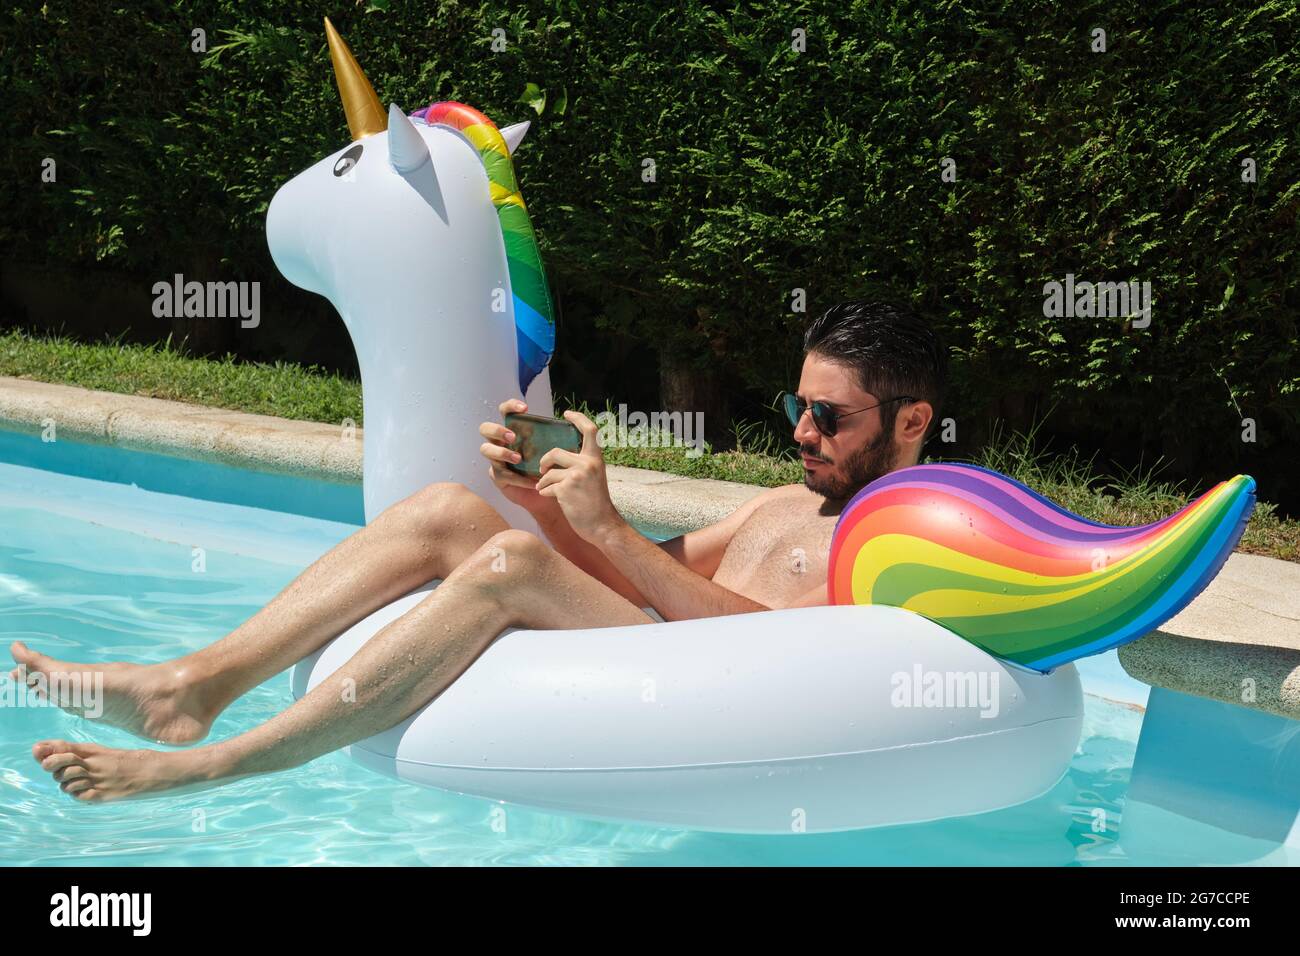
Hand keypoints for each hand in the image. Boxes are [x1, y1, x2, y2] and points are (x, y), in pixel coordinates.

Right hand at [479, 398, 558, 517]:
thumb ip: (555, 435)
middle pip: (485, 428)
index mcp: (513, 430)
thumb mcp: (553, 449)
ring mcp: (496, 459)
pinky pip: (501, 473)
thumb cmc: (548, 465)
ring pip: (486, 449)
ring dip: (502, 452)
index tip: (526, 408)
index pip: (504, 411)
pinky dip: (518, 478)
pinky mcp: (498, 476)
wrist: (548, 492)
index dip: (510, 406)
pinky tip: (531, 481)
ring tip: (518, 458)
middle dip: (497, 430)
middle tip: (513, 437)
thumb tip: (571, 420)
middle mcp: (500, 442)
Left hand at [535, 410, 625, 543]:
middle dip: (544, 460)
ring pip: (548, 472)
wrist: (602, 525)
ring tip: (545, 488)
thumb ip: (582, 464)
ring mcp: (576, 476)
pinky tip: (551, 498)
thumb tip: (559, 457)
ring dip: (543, 482)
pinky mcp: (565, 490)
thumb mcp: (595, 477)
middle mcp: (587, 464)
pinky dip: (545, 493)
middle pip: (555, 451)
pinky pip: (546, 487)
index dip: (577, 418)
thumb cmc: (596, 503)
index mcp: (595, 459)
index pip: (589, 430)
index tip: (567, 414)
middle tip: (542, 468)